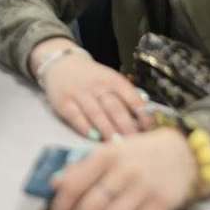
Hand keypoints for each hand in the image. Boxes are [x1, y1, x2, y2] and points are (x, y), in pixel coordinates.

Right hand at [30, 39, 149, 139]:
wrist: (61, 64)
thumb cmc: (91, 77)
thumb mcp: (110, 79)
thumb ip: (126, 95)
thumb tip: (144, 116)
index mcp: (113, 79)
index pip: (132, 97)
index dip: (142, 115)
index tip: (148, 129)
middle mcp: (97, 86)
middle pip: (115, 108)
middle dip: (126, 127)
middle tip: (135, 143)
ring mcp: (79, 94)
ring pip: (97, 114)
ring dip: (108, 131)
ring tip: (117, 145)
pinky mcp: (64, 103)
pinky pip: (76, 117)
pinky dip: (86, 128)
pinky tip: (94, 138)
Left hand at [49, 129, 197, 209]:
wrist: (181, 152)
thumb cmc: (138, 153)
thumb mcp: (110, 151)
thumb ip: (82, 166)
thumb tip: (54, 184)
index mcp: (108, 154)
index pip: (75, 183)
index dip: (62, 204)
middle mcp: (125, 170)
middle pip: (91, 206)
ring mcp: (145, 188)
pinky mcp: (162, 204)